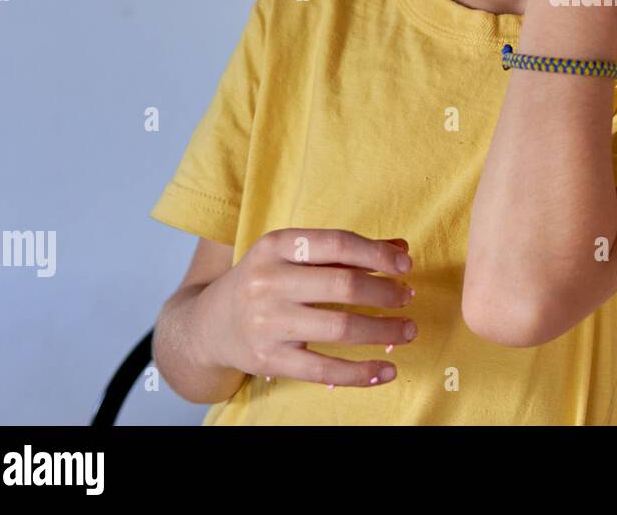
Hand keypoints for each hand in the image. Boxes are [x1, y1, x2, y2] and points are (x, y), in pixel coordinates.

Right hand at [195, 228, 415, 387]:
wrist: (207, 324)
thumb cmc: (265, 282)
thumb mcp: (293, 255)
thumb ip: (344, 251)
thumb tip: (401, 250)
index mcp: (276, 246)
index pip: (337, 243)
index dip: (377, 254)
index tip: (405, 265)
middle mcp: (267, 281)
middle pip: (342, 284)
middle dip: (385, 292)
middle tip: (408, 297)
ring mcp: (266, 323)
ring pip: (340, 328)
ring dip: (384, 330)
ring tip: (408, 330)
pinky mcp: (268, 360)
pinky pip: (324, 370)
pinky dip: (361, 373)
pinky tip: (387, 370)